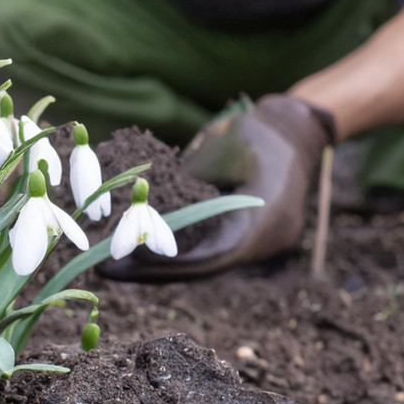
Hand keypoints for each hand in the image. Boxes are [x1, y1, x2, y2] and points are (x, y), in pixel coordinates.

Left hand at [97, 94, 335, 281]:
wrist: (298, 132)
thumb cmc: (261, 131)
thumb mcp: (224, 146)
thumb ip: (190, 176)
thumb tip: (141, 199)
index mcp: (265, 224)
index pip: (210, 258)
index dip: (166, 264)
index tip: (126, 262)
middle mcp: (263, 243)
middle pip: (202, 269)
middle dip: (153, 272)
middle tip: (105, 270)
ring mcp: (258, 244)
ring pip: (203, 265)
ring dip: (160, 267)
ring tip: (114, 266)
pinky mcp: (248, 238)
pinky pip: (207, 253)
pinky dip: (174, 254)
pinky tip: (138, 252)